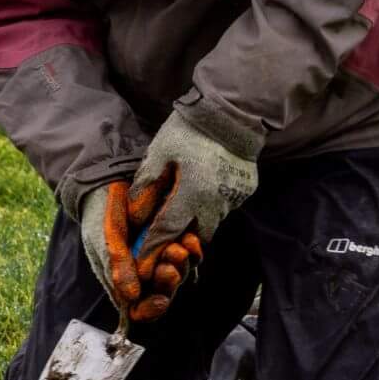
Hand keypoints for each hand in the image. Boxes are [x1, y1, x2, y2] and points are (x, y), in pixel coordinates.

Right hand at [79, 175, 203, 324]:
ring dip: (181, 265)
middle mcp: (143, 272)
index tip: (161, 300)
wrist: (110, 180)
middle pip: (163, 293)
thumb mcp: (106, 238)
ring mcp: (160, 257)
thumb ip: (118, 265)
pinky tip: (189, 240)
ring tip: (178, 248)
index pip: (138, 309)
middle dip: (168, 283)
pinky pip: (190, 254)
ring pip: (179, 274)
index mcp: (122, 279)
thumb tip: (132, 297)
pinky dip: (193, 250)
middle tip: (169, 267)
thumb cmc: (102, 213)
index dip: (150, 310)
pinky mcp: (174, 241)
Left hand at [135, 109, 258, 248]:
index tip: (142, 266)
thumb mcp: (159, 154)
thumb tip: (135, 216)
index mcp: (192, 194)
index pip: (168, 231)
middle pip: (194, 236)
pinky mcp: (243, 191)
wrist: (230, 114)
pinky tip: (197, 196)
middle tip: (161, 241)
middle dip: (178, 242)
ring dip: (194, 224)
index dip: (153, 250)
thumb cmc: (188, 131)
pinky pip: (221, 208)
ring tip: (178, 216)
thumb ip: (147, 186)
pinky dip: (207, 208)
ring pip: (210, 223)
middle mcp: (216, 204)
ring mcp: (233, 199)